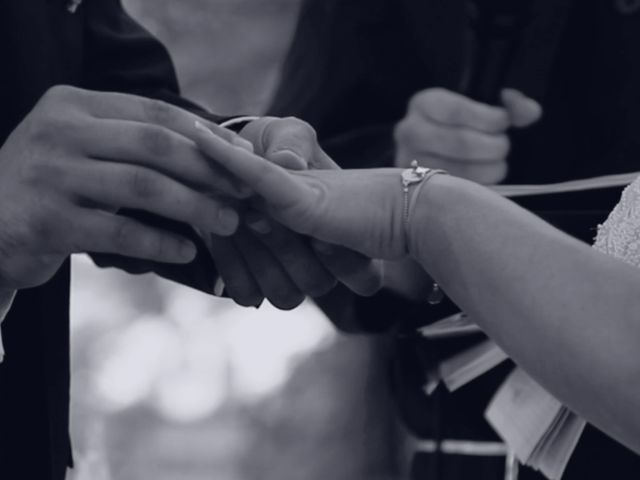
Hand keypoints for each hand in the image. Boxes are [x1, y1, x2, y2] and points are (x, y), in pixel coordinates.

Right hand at [0, 86, 242, 290]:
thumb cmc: (53, 188)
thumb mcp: (85, 150)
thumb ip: (134, 144)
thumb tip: (216, 151)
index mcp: (74, 105)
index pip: (155, 113)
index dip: (206, 136)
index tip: (243, 158)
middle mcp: (60, 131)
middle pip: (155, 145)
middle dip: (208, 170)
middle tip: (243, 193)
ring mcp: (50, 174)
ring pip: (142, 186)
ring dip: (194, 206)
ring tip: (227, 222)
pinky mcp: (46, 220)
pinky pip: (118, 231)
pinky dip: (160, 242)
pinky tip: (187, 250)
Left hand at [205, 117, 380, 308]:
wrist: (233, 161)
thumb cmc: (276, 148)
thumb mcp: (290, 134)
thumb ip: (293, 144)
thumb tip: (288, 164)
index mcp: (350, 239)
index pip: (365, 277)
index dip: (344, 258)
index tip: (311, 223)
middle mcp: (323, 269)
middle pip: (318, 283)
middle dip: (286, 245)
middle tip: (256, 211)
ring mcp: (288, 281)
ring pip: (285, 295)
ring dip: (261, 253)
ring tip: (241, 215)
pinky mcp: (252, 286)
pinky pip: (247, 293)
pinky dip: (233, 263)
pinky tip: (221, 231)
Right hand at [394, 88, 541, 183]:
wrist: (433, 152)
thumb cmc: (463, 127)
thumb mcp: (483, 108)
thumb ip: (512, 106)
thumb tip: (529, 112)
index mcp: (425, 103)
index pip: (457, 110)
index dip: (489, 119)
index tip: (504, 123)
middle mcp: (409, 131)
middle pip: (460, 143)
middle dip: (493, 147)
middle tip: (503, 147)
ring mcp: (409, 163)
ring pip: (458, 172)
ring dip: (489, 170)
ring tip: (496, 165)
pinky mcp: (414, 190)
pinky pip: (453, 195)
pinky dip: (477, 190)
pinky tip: (484, 182)